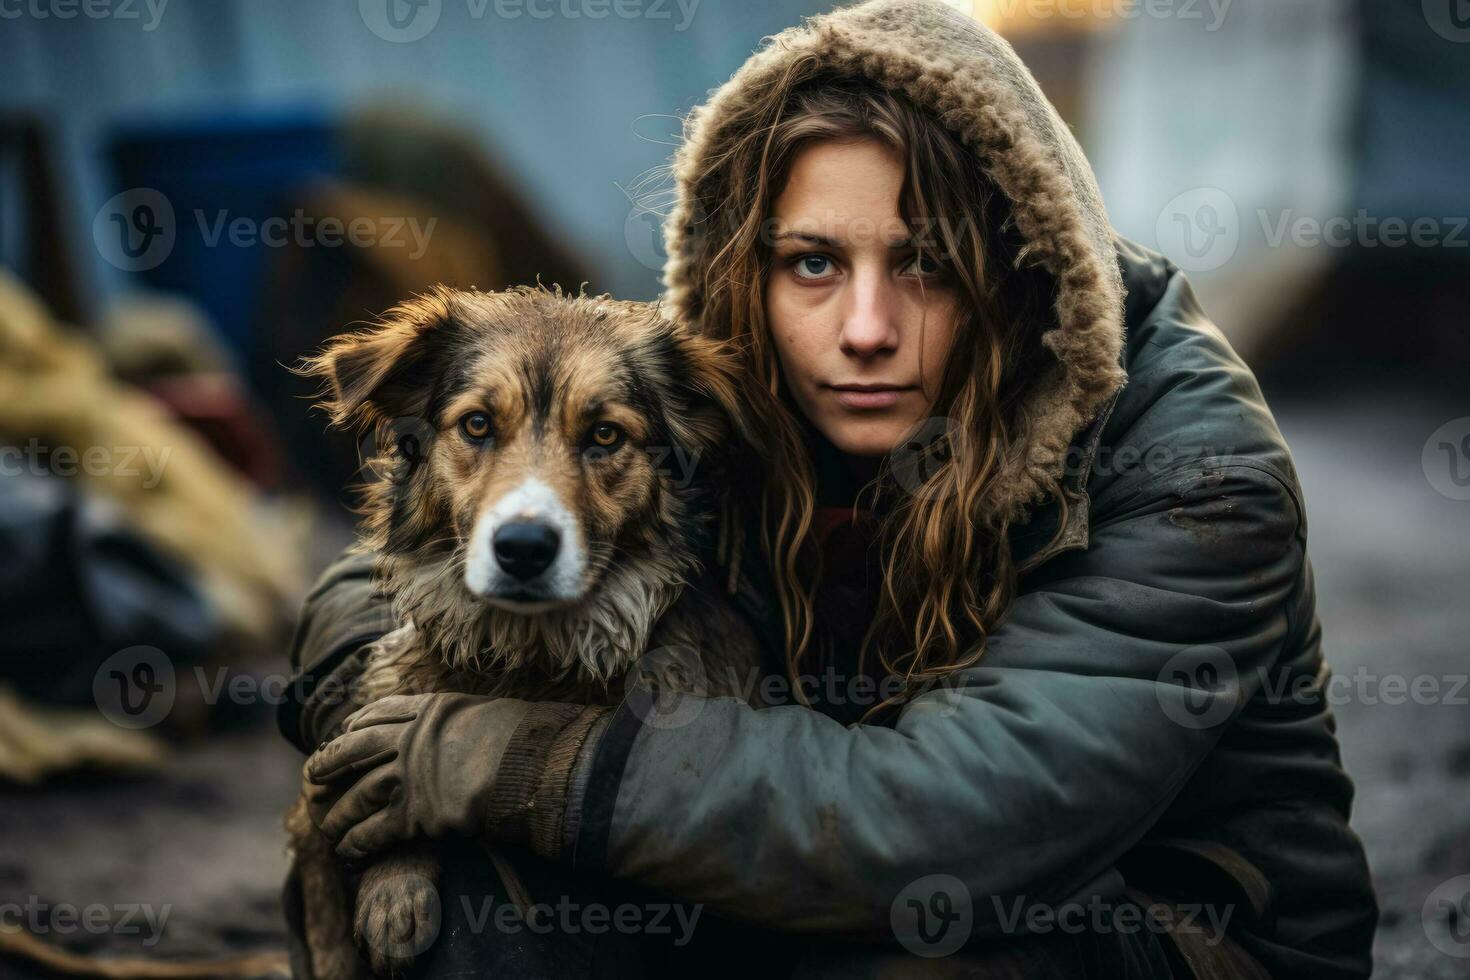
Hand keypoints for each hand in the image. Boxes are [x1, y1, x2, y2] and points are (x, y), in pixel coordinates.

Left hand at [305, 692, 604, 861]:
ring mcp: (411, 777)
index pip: (381, 712)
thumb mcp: (490, 712)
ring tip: (327, 826)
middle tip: (312, 777)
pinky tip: (348, 851)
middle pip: (354, 749)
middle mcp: (412, 740)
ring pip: (359, 794)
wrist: (535, 767)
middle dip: (329, 763)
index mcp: (431, 710)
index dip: (356, 725)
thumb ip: (465, 720)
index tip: (344, 733)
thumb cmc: (527, 738)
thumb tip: (468, 726)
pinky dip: (357, 842)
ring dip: (339, 813)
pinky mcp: (416, 814)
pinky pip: (374, 831)